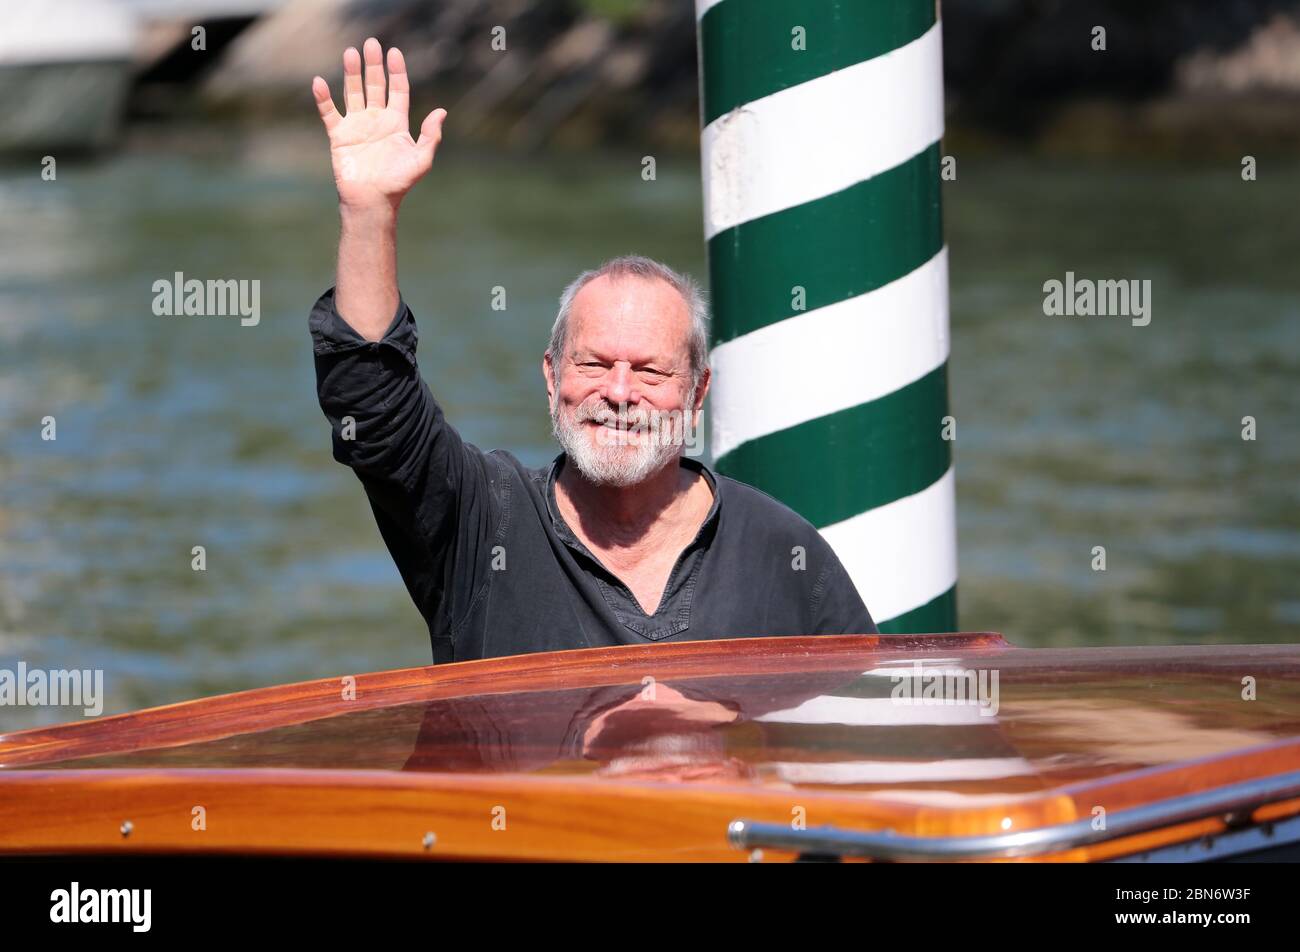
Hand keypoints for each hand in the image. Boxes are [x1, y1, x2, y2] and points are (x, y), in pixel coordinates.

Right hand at [312, 38, 445, 211]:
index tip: (394, 53)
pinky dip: (323, 98)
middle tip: (370, 43)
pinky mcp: (340, 136)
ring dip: (351, 73)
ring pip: (353, 93)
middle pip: (375, 86)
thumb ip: (431, 135)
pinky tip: (319, 82)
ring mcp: (357, 126)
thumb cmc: (398, 183)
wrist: (373, 201)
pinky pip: (329, 113)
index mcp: (397, 123)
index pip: (398, 90)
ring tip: (350, 53)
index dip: (396, 72)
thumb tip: (441, 111)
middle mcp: (377, 120)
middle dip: (373, 65)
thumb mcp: (422, 160)